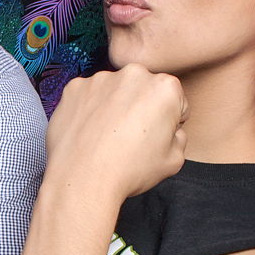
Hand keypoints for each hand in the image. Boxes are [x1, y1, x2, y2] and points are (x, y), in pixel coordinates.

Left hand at [45, 64, 186, 204]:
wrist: (83, 180)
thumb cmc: (129, 171)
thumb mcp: (174, 160)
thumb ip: (179, 136)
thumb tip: (171, 130)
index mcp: (164, 87)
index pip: (174, 101)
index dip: (167, 122)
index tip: (154, 136)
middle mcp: (133, 74)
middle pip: (142, 90)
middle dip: (140, 108)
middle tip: (130, 137)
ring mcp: (100, 79)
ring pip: (114, 91)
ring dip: (114, 107)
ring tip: (108, 137)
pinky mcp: (74, 88)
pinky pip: (88, 96)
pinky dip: (90, 110)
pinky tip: (90, 132)